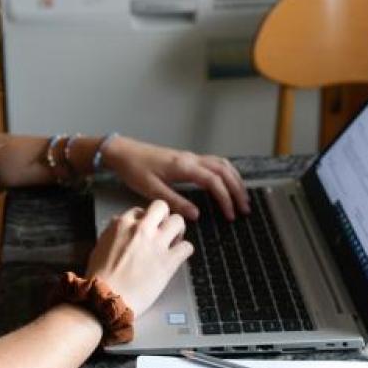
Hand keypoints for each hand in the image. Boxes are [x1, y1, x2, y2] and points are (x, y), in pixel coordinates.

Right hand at [85, 199, 192, 314]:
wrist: (107, 299)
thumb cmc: (99, 278)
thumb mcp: (99, 247)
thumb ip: (112, 233)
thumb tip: (119, 226)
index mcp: (122, 224)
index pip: (140, 210)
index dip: (145, 220)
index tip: (147, 228)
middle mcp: (141, 229)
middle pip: (161, 206)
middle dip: (164, 217)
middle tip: (164, 229)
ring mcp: (156, 244)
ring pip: (178, 221)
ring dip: (178, 230)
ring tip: (174, 241)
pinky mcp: (168, 261)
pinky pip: (187, 247)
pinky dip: (185, 250)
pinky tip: (179, 257)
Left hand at [101, 135, 249, 221]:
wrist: (122, 152)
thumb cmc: (134, 170)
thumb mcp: (151, 190)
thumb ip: (175, 202)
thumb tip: (196, 215)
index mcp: (183, 166)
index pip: (213, 181)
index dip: (225, 198)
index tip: (231, 214)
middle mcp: (191, 159)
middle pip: (224, 170)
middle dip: (237, 189)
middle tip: (245, 208)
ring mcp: (190, 157)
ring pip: (221, 164)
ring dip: (234, 179)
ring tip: (242, 198)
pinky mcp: (187, 158)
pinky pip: (214, 163)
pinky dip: (225, 173)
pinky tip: (227, 184)